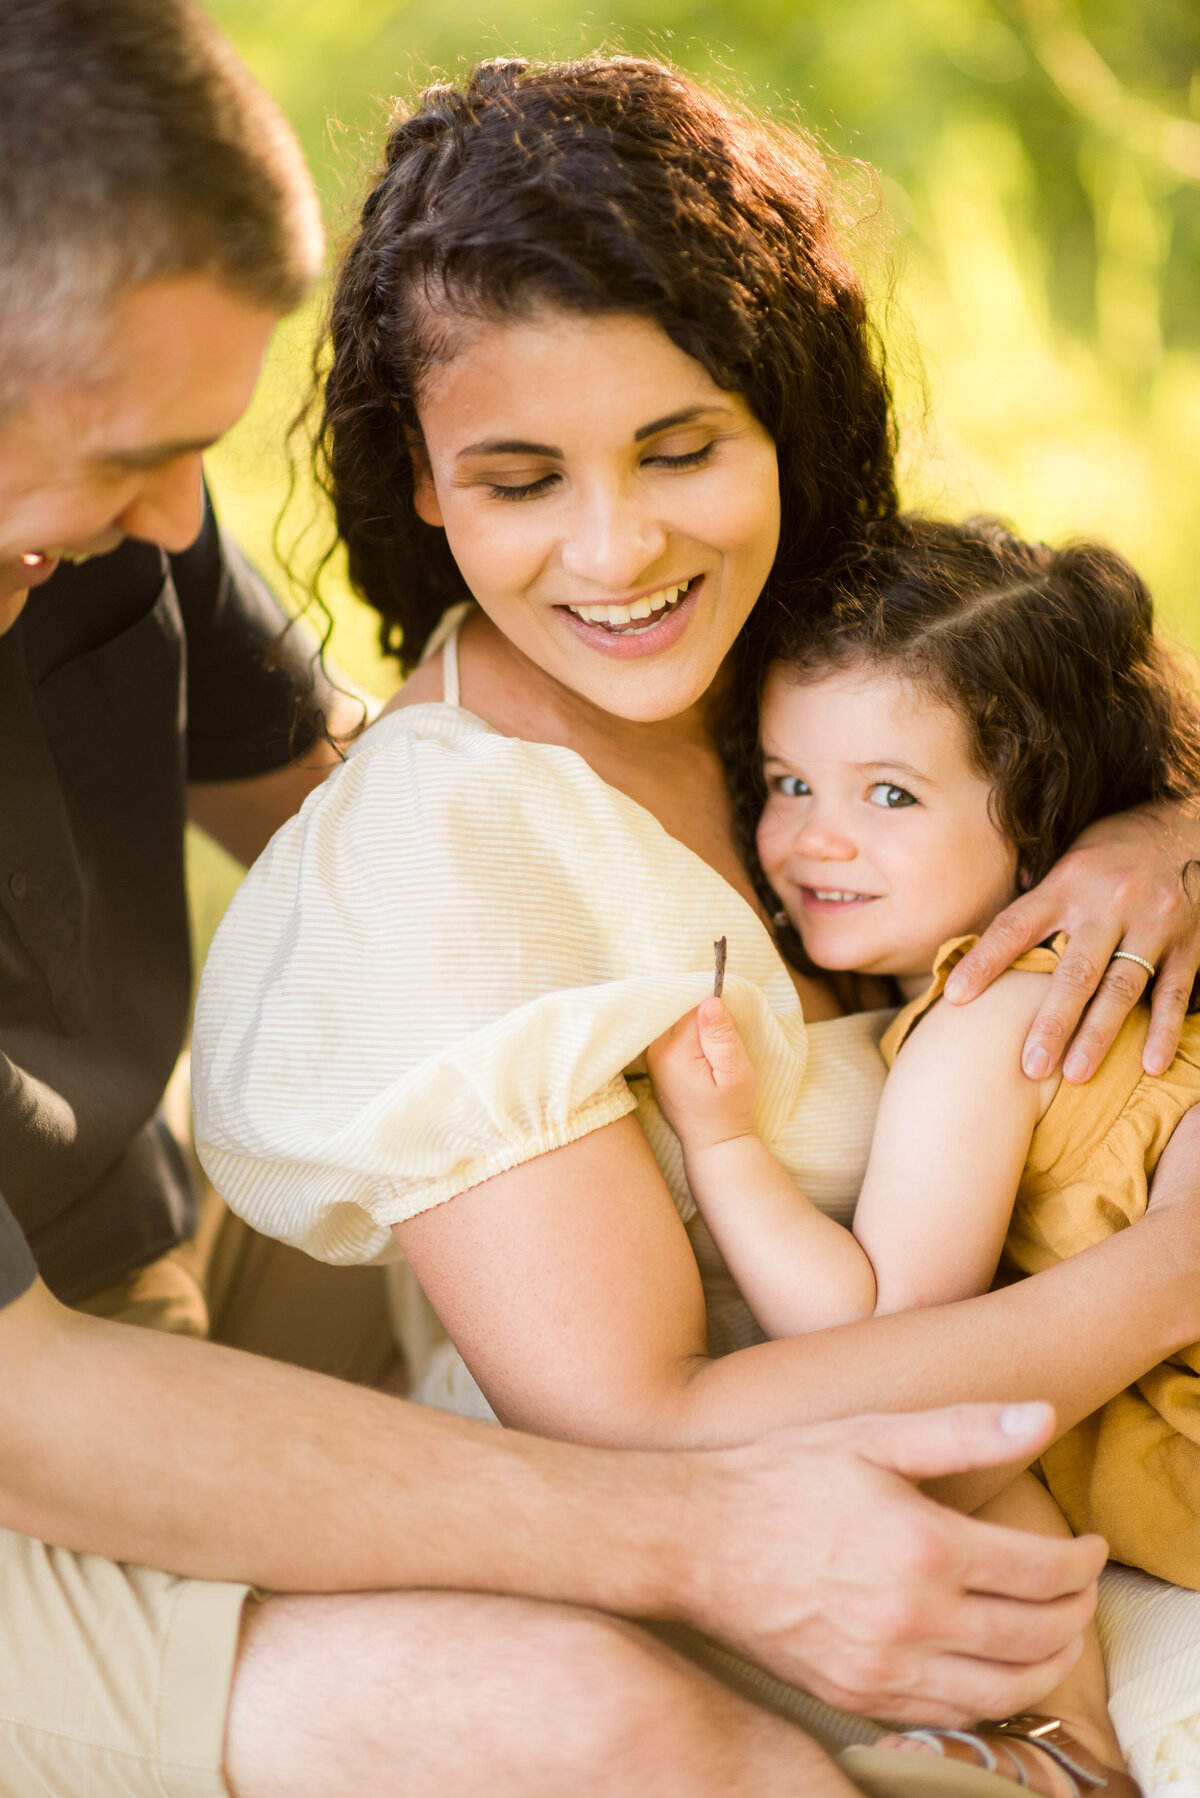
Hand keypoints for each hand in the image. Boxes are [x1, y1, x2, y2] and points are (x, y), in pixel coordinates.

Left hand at [646, 998, 757, 1152]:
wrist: (713, 1142)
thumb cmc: (728, 1109)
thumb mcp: (735, 1072)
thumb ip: (722, 1036)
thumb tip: (710, 1001)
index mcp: (674, 1052)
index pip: (695, 1010)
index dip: (718, 1019)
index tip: (729, 1038)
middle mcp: (656, 1051)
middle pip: (681, 1012)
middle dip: (705, 1022)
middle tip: (721, 1048)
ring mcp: (652, 1057)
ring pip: (676, 1021)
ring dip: (696, 1030)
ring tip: (711, 1057)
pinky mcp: (655, 1061)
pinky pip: (671, 1033)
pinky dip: (687, 1037)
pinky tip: (699, 1058)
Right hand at [680, 1401, 1103, 1725]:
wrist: (690, 1540)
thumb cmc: (779, 1475)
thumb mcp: (870, 1434)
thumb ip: (962, 1429)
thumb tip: (1042, 1416)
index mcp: (922, 1544)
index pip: (1042, 1570)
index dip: (1082, 1561)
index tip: (1090, 1547)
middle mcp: (911, 1616)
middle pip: (1037, 1635)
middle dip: (1077, 1611)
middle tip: (1081, 1587)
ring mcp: (884, 1666)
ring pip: (1005, 1689)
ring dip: (1050, 1664)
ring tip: (1056, 1633)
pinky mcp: (858, 1695)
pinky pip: (952, 1715)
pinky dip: (994, 1698)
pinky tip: (995, 1667)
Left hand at [943, 803, 1199, 1082]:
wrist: (1187, 823)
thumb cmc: (1114, 847)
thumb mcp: (1069, 857)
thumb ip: (1037, 898)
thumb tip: (980, 933)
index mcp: (1067, 884)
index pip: (1016, 925)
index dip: (985, 961)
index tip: (955, 997)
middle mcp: (1107, 905)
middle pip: (1075, 972)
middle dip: (1051, 1022)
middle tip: (1030, 1067)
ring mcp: (1151, 924)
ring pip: (1122, 988)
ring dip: (1099, 1035)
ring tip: (1075, 1074)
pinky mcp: (1188, 941)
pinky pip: (1174, 991)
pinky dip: (1163, 1028)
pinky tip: (1151, 1063)